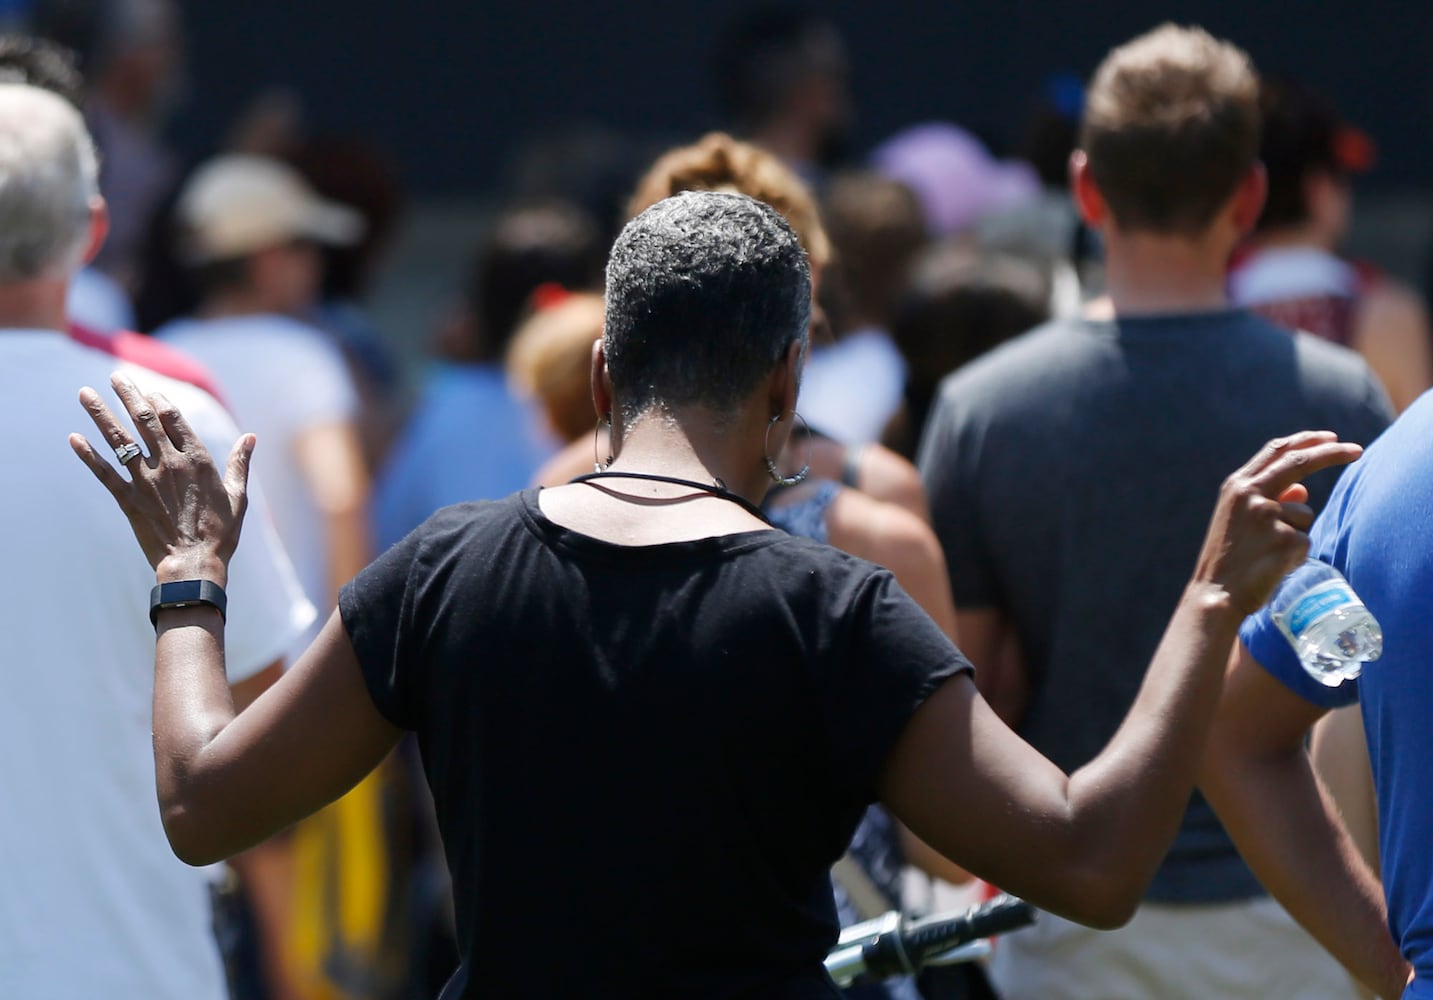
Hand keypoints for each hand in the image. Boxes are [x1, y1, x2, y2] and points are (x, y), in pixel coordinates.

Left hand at [70, 373, 253, 584]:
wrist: (194, 564)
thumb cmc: (221, 532)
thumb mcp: (238, 495)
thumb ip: (240, 463)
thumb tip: (250, 437)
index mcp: (197, 460)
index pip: (173, 418)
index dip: (159, 400)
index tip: (149, 390)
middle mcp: (168, 463)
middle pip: (144, 419)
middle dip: (128, 395)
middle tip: (116, 376)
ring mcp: (145, 480)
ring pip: (119, 440)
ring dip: (100, 414)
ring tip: (84, 393)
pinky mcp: (128, 499)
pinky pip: (104, 472)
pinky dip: (88, 455)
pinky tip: (74, 438)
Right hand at [1192, 431, 1361, 615]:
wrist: (1216, 594)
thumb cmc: (1229, 558)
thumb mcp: (1241, 521)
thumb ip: (1269, 499)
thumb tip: (1302, 489)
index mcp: (1237, 486)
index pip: (1276, 452)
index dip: (1306, 441)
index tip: (1331, 437)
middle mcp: (1250, 494)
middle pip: (1300, 463)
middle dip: (1333, 453)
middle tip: (1358, 451)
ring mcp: (1268, 516)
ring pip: (1304, 514)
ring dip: (1297, 533)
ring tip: (1268, 554)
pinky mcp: (1284, 540)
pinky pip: (1306, 542)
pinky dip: (1295, 555)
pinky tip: (1273, 566)